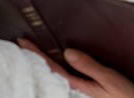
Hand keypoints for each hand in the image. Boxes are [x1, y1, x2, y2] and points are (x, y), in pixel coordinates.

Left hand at [18, 39, 133, 97]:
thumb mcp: (110, 80)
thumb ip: (89, 66)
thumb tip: (68, 52)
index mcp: (78, 86)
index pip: (51, 67)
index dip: (36, 53)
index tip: (23, 42)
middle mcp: (75, 88)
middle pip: (51, 70)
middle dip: (36, 56)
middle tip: (23, 42)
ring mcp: (79, 90)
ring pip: (58, 73)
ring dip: (46, 60)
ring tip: (35, 49)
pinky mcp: (86, 90)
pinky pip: (67, 75)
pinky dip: (58, 66)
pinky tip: (57, 60)